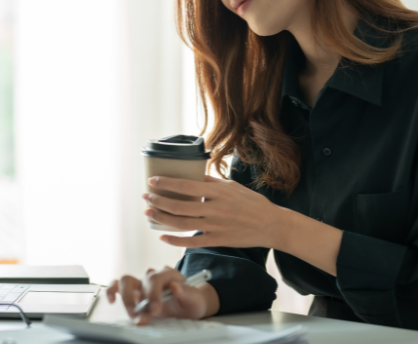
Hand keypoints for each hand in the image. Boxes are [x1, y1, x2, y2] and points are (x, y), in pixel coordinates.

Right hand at [105, 266, 216, 324]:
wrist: (188, 305)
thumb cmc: (192, 301)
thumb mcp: (195, 299)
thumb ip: (186, 293)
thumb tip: (175, 286)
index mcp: (169, 273)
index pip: (157, 278)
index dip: (154, 293)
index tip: (155, 309)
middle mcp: (153, 275)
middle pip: (142, 280)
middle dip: (141, 299)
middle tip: (144, 315)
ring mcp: (141, 282)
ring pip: (126, 281)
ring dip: (127, 298)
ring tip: (133, 314)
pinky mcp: (133, 290)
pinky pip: (117, 285)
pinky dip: (112, 291)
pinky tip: (111, 300)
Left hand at [144, 175, 285, 249]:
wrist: (271, 225)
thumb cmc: (251, 202)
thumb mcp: (232, 186)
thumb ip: (210, 182)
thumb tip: (191, 174)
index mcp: (219, 192)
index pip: (186, 186)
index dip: (167, 183)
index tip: (152, 181)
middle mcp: (216, 209)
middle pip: (180, 206)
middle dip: (159, 201)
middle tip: (146, 197)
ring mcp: (216, 227)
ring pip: (182, 224)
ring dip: (162, 218)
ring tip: (149, 212)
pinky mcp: (218, 241)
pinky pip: (192, 242)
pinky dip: (175, 240)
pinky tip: (162, 235)